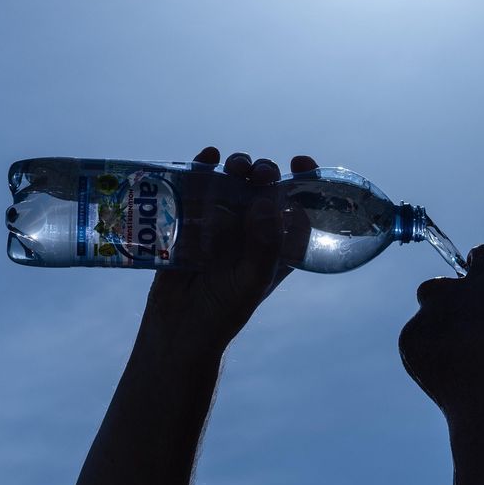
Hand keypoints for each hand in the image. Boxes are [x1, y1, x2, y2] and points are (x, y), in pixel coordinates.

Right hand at [145, 146, 316, 348]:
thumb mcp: (253, 281)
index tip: (301, 161)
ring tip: (235, 166)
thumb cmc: (224, 311)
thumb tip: (266, 201)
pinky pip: (200, 185)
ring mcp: (222, 221)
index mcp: (278, 243)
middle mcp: (253, 228)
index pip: (299, 205)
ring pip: (235, 181)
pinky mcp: (193, 219)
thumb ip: (265, 245)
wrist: (179, 327)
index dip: (305, 180)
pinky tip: (208, 157)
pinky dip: (204, 165)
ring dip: (238, 166)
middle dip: (265, 171)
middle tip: (259, 172)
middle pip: (264, 187)